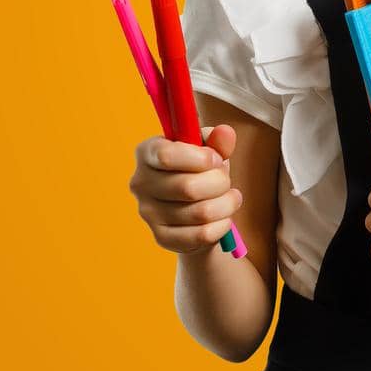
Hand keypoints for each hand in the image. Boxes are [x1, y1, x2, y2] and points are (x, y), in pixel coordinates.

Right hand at [129, 125, 243, 253]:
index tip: (216, 159)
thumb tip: (225, 133)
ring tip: (229, 198)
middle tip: (225, 181)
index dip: (201, 158)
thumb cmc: (201, 171)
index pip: (166, 156)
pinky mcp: (161, 237)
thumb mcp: (210, 151)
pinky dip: (222, 226)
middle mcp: (141, 183)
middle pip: (188, 187)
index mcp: (147, 152)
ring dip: (226, 205)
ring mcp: (148, 213)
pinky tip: (223, 218)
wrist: (197, 208)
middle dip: (219, 183)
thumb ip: (218, 141)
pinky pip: (202, 235)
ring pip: (200, 213)